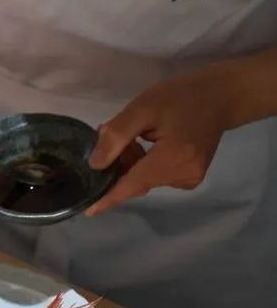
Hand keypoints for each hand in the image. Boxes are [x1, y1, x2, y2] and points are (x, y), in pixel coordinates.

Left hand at [85, 68, 232, 215]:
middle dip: (119, 165)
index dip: (110, 197)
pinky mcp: (189, 177)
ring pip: (144, 180)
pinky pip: (155, 177)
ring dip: (131, 164)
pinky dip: (143, 166)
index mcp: (174, 158)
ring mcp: (189, 179)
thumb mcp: (143, 108)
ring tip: (135, 136)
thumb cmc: (179, 97)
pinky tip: (146, 145)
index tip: (89, 211)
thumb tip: (96, 165)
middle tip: (113, 135)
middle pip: (137, 182)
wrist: (218, 96)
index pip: (134, 184)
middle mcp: (184, 175)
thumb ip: (117, 135)